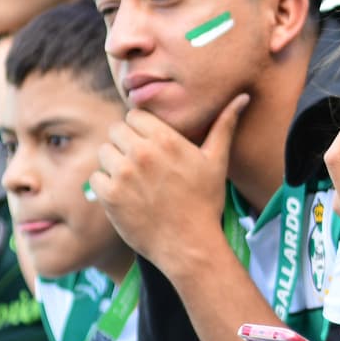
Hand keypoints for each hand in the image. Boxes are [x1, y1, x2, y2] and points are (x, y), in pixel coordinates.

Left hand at [91, 94, 248, 272]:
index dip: (141, 127)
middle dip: (125, 142)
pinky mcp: (109, 196)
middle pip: (116, 130)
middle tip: (141, 161)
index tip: (150, 142)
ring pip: (104, 152)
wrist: (189, 243)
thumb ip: (224, 125)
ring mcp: (123, 175)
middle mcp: (141, 153)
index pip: (134, 115)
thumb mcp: (217, 160)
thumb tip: (242, 97)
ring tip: (133, 178)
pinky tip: (126, 194)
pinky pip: (96, 177)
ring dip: (114, 162)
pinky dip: (106, 184)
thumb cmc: (205, 200)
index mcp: (165, 139)